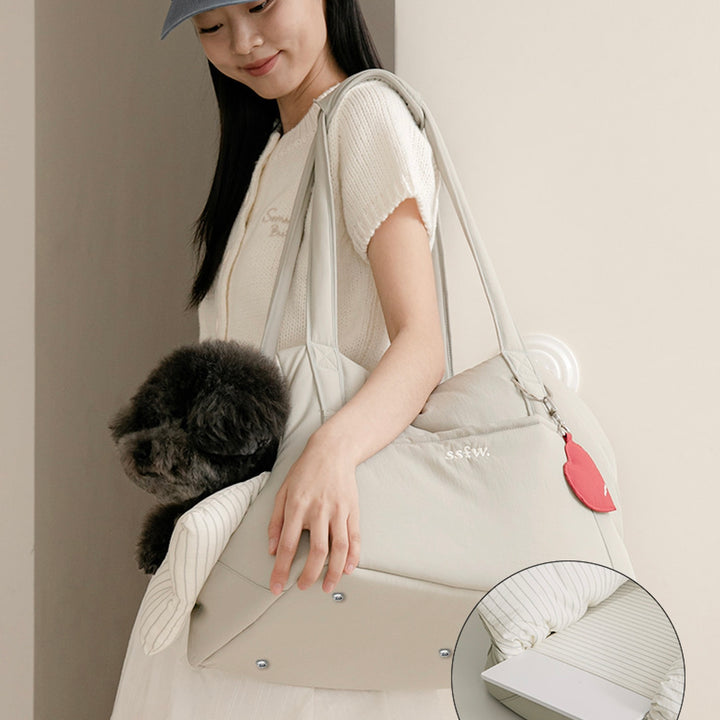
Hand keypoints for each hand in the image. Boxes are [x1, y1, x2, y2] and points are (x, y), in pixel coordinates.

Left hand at [267, 432, 360, 594]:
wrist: (332, 451)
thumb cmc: (304, 471)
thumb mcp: (282, 491)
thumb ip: (276, 520)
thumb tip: (271, 549)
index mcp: (297, 506)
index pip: (288, 545)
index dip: (281, 570)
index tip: (276, 586)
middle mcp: (318, 510)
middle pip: (317, 551)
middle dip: (309, 575)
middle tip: (302, 587)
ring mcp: (338, 510)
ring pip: (339, 548)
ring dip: (333, 571)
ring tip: (328, 586)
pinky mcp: (352, 509)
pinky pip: (354, 537)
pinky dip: (353, 556)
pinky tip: (348, 568)